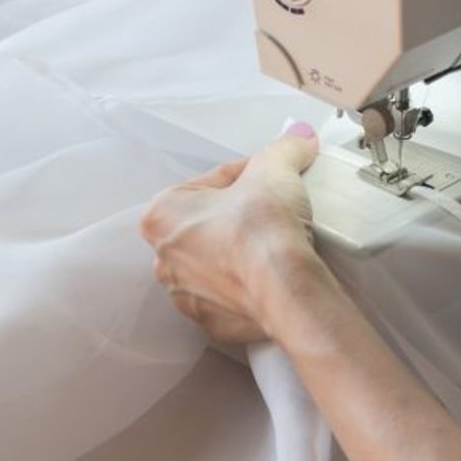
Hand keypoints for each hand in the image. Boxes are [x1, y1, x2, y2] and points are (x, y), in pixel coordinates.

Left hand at [140, 122, 322, 343]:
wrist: (286, 291)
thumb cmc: (263, 232)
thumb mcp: (274, 169)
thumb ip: (284, 148)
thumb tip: (298, 137)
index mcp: (162, 215)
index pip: (211, 183)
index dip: (248, 175)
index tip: (270, 178)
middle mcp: (166, 259)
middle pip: (210, 225)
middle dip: (239, 217)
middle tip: (274, 212)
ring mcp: (188, 296)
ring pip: (218, 264)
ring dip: (241, 254)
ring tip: (275, 245)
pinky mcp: (214, 323)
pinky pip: (231, 298)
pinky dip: (250, 287)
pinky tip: (272, 276)